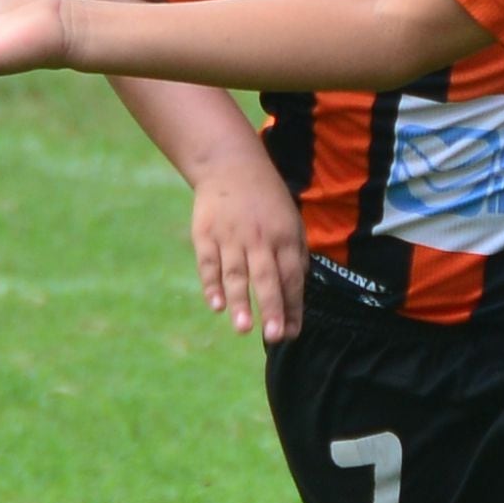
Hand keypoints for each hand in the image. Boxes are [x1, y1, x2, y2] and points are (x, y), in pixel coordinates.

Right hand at [190, 156, 307, 342]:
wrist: (230, 165)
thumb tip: (298, 288)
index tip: (293, 332)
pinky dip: (211, 285)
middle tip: (276, 336)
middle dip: (272, 308)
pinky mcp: (205, 235)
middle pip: (267, 278)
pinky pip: (209, 265)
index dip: (293, 305)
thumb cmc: (267, 200)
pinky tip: (216, 306)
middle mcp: (259, 239)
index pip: (291, 277)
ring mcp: (230, 237)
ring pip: (236, 275)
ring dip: (240, 303)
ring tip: (244, 329)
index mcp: (284, 236)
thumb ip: (296, 253)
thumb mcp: (292, 219)